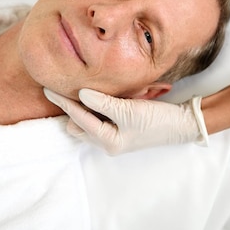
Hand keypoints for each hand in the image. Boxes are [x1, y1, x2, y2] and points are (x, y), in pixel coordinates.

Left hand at [44, 88, 208, 154]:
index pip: (79, 118)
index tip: (48, 89)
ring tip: (85, 91)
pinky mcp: (119, 127)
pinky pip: (98, 118)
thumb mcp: (129, 110)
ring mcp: (113, 136)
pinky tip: (97, 95)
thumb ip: (103, 102)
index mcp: (107, 141)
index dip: (64, 102)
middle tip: (65, 88)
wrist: (181, 123)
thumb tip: (81, 94)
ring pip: (86, 122)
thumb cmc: (156, 119)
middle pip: (77, 125)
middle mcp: (107, 142)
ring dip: (83, 108)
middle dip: (70, 109)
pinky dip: (95, 107)